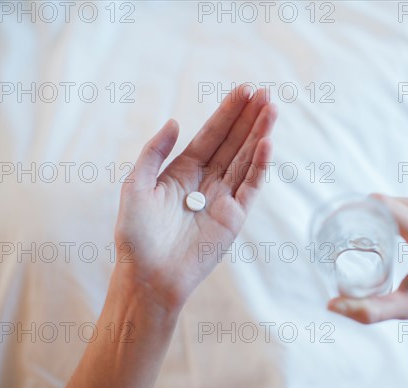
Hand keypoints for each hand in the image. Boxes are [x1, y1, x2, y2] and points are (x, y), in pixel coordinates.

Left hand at [114, 85, 277, 311]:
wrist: (148, 276)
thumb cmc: (135, 235)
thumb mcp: (135, 186)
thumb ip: (154, 152)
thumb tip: (176, 122)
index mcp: (183, 171)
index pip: (211, 135)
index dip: (228, 113)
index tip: (245, 90)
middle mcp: (206, 182)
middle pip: (233, 143)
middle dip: (249, 118)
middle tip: (267, 93)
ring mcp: (223, 199)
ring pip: (245, 160)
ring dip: (260, 135)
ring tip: (273, 110)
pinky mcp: (235, 218)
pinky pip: (250, 187)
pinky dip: (259, 166)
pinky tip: (267, 144)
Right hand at [327, 194, 407, 387]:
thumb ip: (370, 310)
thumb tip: (333, 306)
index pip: (384, 206)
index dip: (357, 208)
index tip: (338, 219)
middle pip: (385, 203)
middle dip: (364, 215)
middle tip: (346, 235)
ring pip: (394, 201)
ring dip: (378, 214)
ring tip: (365, 235)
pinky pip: (406, 202)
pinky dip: (392, 212)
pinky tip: (387, 230)